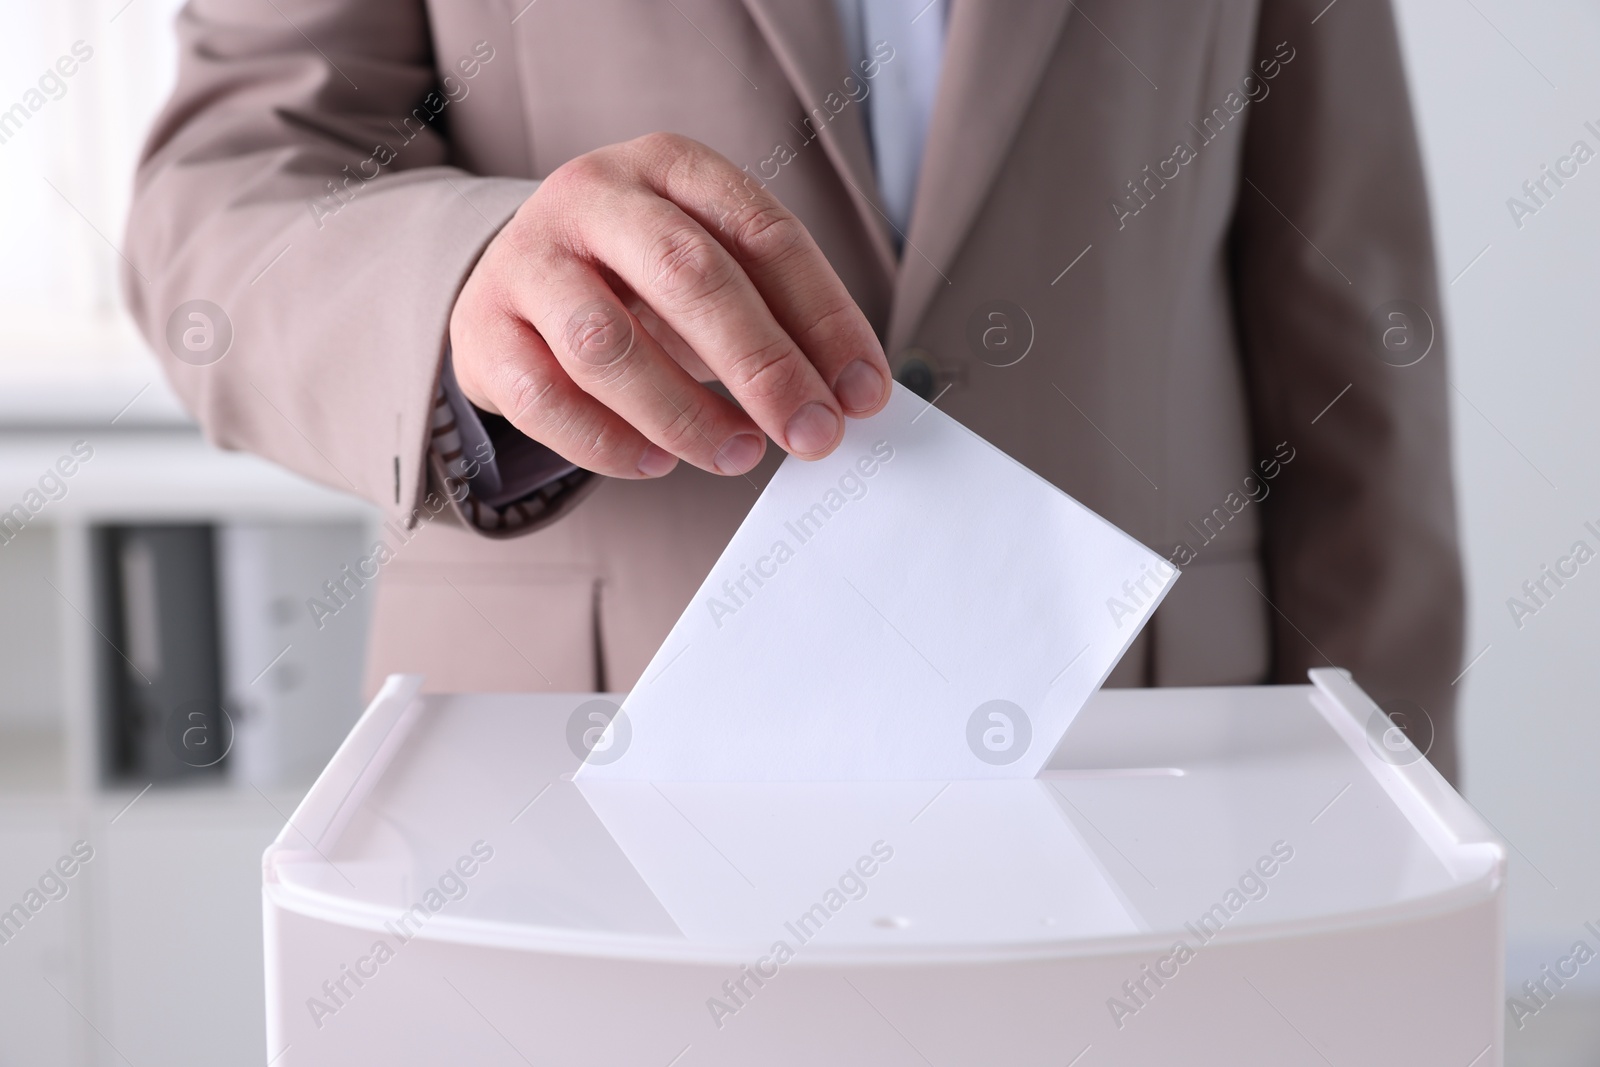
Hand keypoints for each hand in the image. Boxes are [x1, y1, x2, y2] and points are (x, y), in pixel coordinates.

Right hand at [449, 132, 890, 479]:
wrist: (518, 284)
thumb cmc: (639, 283)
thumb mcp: (710, 270)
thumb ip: (777, 317)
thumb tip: (851, 397)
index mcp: (670, 165)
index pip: (763, 234)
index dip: (823, 317)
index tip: (863, 392)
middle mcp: (592, 195)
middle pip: (688, 276)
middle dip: (764, 366)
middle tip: (812, 433)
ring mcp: (527, 259)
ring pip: (608, 346)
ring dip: (685, 416)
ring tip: (737, 454)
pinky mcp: (482, 328)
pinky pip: (545, 399)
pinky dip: (609, 444)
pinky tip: (656, 463)